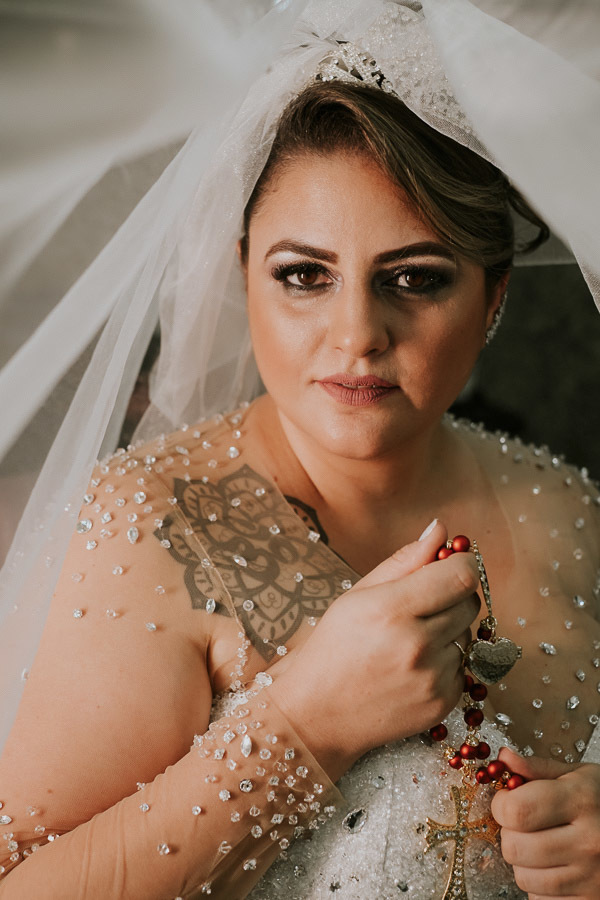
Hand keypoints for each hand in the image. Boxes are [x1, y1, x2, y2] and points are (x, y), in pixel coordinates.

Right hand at [269, 520, 480, 775]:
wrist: (316, 714)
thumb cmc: (332, 648)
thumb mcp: (358, 595)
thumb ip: (404, 560)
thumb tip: (440, 529)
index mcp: (391, 609)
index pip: (461, 574)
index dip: (462, 562)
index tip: (451, 562)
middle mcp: (417, 644)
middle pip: (470, 602)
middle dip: (453, 595)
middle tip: (422, 603)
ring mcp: (433, 677)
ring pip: (468, 635)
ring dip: (449, 630)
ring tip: (410, 640)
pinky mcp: (443, 703)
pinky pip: (463, 666)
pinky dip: (446, 661)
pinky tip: (413, 666)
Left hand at [492, 746, 599, 898]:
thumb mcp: (578, 775)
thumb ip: (537, 768)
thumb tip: (504, 759)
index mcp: (582, 801)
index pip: (517, 810)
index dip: (501, 804)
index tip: (506, 800)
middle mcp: (589, 841)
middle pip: (515, 847)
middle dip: (510, 833)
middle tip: (524, 825)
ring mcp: (591, 877)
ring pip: (524, 878)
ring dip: (524, 862)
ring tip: (542, 845)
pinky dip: (540, 887)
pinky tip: (555, 867)